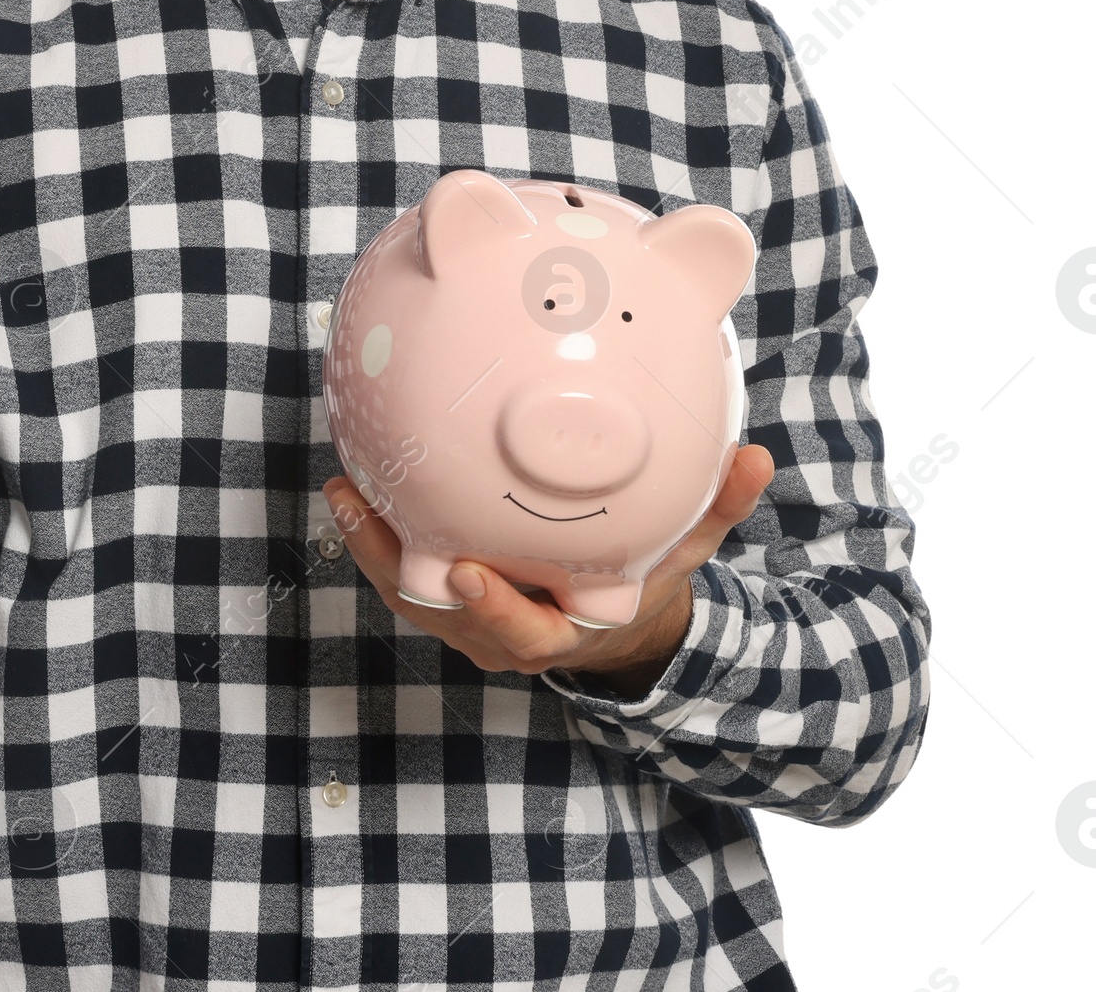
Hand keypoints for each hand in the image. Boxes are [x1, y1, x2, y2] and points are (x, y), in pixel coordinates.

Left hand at [322, 444, 774, 693]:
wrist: (616, 626)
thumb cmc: (645, 584)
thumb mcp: (684, 553)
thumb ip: (717, 509)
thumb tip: (755, 459)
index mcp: (560, 631)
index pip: (520, 633)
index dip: (491, 610)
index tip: (465, 572)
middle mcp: (505, 636)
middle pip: (439, 616)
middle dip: (394, 569)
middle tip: (360, 510)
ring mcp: (470, 624)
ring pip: (406, 595)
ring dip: (368, 547)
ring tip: (341, 490)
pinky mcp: (446, 599)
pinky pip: (401, 575)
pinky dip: (375, 538)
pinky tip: (355, 485)